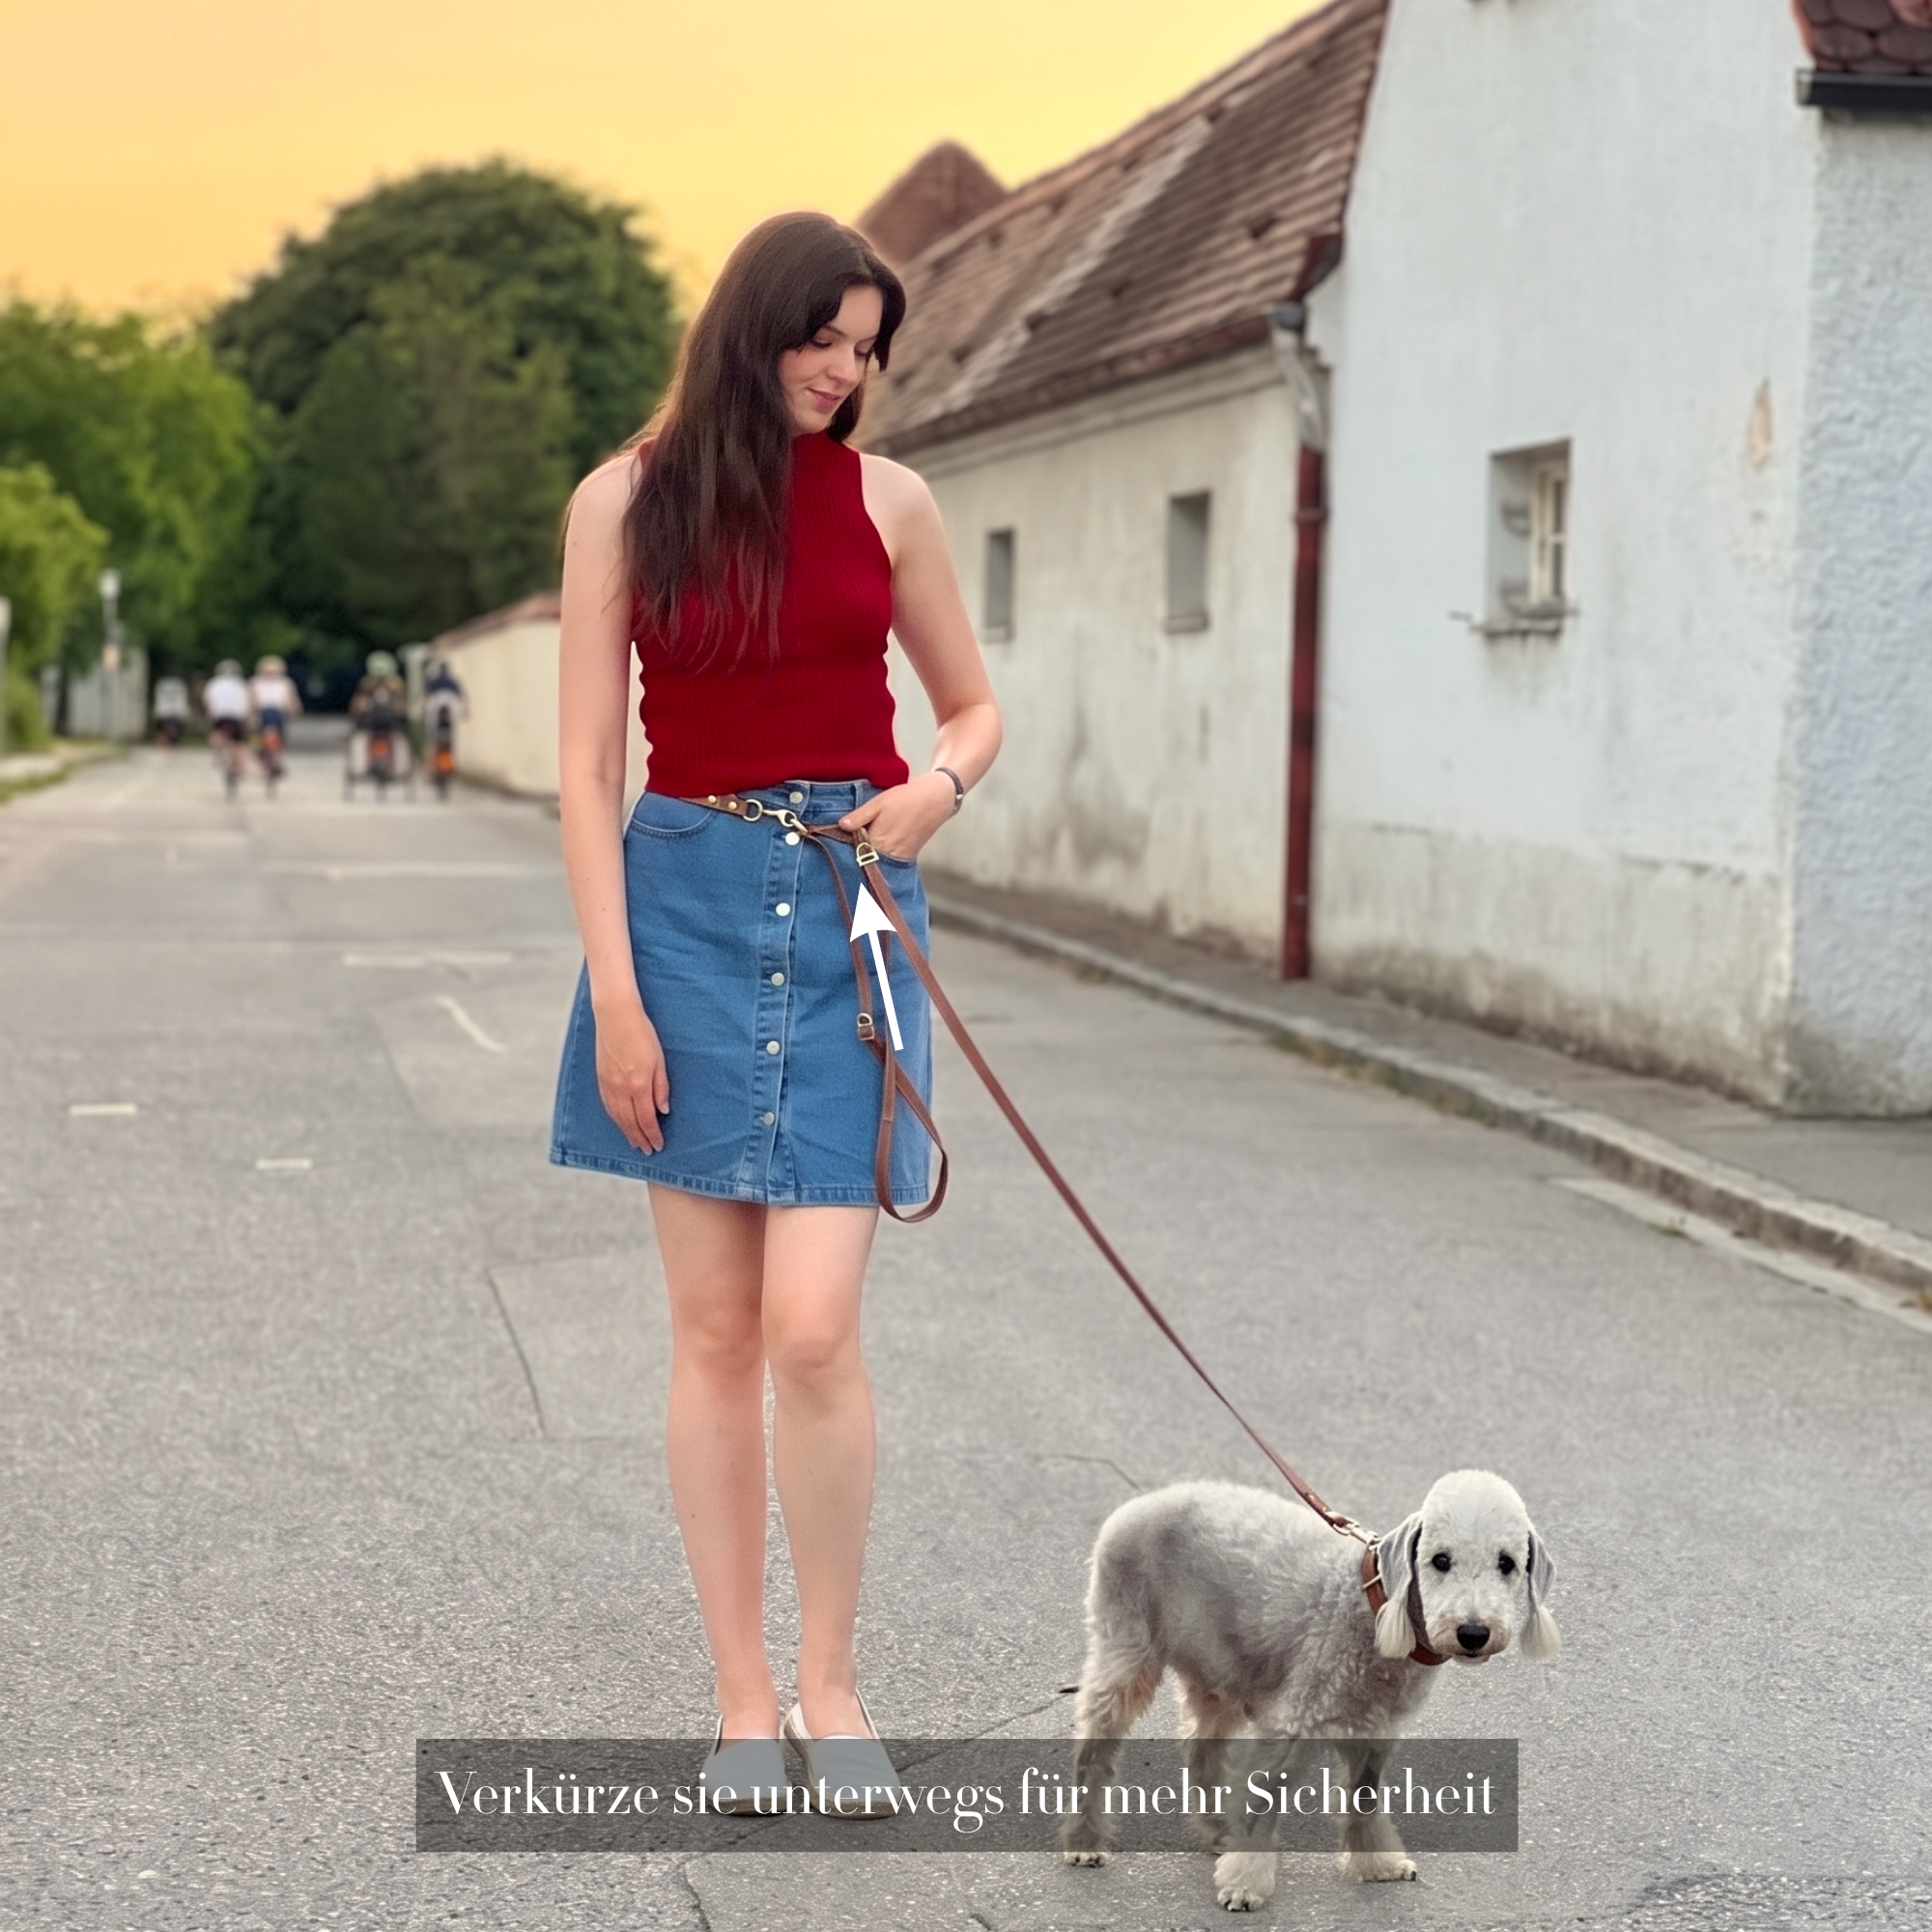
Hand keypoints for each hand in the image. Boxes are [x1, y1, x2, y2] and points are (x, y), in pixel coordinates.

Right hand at [594, 999, 670, 1151]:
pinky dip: (615, 1119)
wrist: (615, 1016)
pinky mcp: (600, 1078)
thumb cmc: (642, 1034)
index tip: (658, 1145)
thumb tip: (662, 1111)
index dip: (652, 1134)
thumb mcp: (659, 1060)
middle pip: (629, 1122)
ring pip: (616, 1116)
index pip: (645, 1119)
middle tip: (647, 1151)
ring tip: (634, 1142)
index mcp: (637, 1085)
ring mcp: (608, 1084)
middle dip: (639, 1138)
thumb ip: (660, 1087)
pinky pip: (607, 1106)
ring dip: (626, 1132)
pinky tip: (620, 1123)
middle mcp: (620, 1088)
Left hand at [838, 772, 955, 859]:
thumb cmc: (905, 798)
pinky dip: (881, 859)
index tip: (834, 847)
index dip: (844, 850)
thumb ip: (859, 817)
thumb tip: (841, 826)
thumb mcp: (878, 803)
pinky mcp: (908, 856)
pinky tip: (875, 851)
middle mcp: (888, 854)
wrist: (936, 800)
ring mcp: (899, 857)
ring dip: (868, 860)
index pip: (854, 853)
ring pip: (877, 864)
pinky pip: (889, 862)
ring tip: (858, 852)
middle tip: (841, 853)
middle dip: (855, 858)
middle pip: (865, 862)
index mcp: (877, 841)